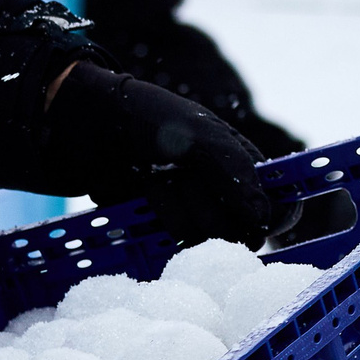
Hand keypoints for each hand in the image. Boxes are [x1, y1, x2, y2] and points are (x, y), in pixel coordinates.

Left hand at [46, 62, 273, 246]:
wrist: (81, 122)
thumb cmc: (144, 116)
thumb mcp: (195, 132)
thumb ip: (234, 172)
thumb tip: (262, 220)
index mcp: (239, 162)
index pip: (278, 205)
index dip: (269, 217)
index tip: (252, 220)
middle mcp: (219, 191)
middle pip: (237, 231)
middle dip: (204, 204)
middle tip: (178, 174)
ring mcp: (187, 210)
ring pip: (200, 240)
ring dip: (172, 208)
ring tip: (151, 178)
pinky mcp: (156, 226)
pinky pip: (167, 243)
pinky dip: (151, 218)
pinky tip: (137, 194)